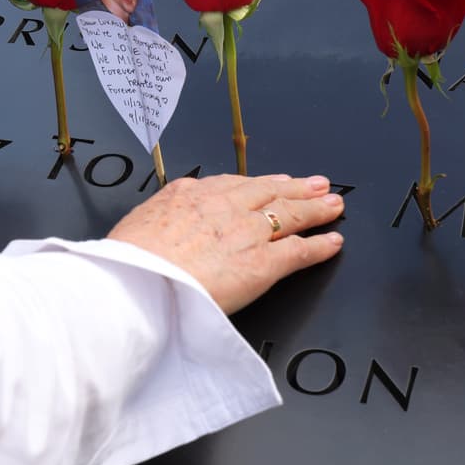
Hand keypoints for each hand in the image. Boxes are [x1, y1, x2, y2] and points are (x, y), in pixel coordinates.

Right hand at [108, 174, 344, 313]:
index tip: (275, 182)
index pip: (235, 184)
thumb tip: (161, 222)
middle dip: (296, 188)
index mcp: (192, 194)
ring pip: (291, 215)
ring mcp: (247, 233)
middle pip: (270, 192)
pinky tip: (334, 242)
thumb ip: (160, 216)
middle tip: (317, 184)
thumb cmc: (131, 262)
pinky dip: (321, 246)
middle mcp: (225, 207)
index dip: (261, 183)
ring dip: (316, 209)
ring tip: (333, 205)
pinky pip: (300, 251)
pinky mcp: (264, 263)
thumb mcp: (138, 223)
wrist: (139, 283)